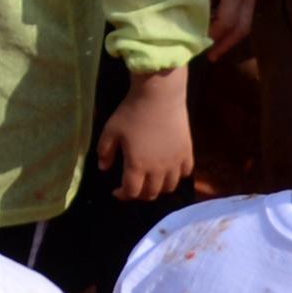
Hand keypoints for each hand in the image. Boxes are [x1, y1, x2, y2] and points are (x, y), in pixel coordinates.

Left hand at [96, 68, 195, 199]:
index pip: (132, 191)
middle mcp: (159, 169)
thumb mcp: (110, 130)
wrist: (159, 97)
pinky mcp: (187, 153)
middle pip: (152, 193)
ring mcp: (176, 163)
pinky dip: (177, 176)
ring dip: (159, 188)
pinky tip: (170, 170)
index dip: (123, 195)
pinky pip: (185, 173)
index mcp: (138, 165)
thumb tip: (103, 168)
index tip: (116, 192)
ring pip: (170, 187)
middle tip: (133, 187)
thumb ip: (105, 151)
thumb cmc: (131, 113)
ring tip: (151, 181)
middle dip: (140, 194)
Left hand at [198, 0, 259, 57]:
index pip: (228, 22)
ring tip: (214, 45)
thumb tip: (195, 14)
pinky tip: (220, 25)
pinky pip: (246, 12)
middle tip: (210, 57)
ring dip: (231, 36)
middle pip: (241, 28)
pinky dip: (234, 23)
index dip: (215, 35)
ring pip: (246, 22)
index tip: (199, 44)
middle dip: (226, 44)